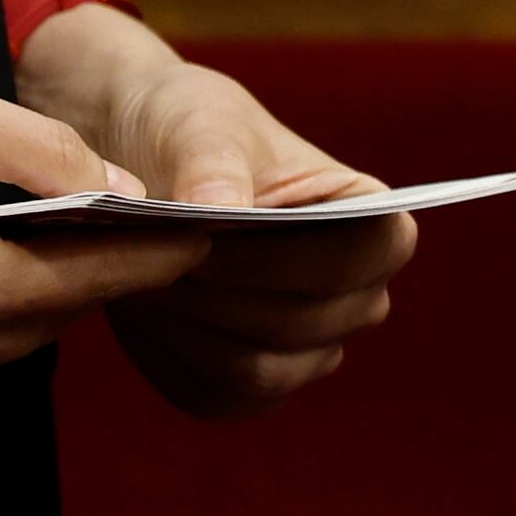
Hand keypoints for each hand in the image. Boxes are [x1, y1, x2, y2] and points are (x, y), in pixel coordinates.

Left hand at [18, 2, 416, 420]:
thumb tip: (225, 208)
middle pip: (301, 323)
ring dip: (187, 325)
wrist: (144, 166)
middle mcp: (359, 296)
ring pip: (255, 369)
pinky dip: (167, 354)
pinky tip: (141, 304)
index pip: (362, 258)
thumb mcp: (199, 122)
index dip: (283, 257)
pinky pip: (213, 393)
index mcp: (375, 221)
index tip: (205, 235)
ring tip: (142, 274)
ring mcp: (311, 350)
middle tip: (150, 257)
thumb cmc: (191, 131)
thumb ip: (214, 162)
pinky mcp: (253, 388)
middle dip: (218, 293)